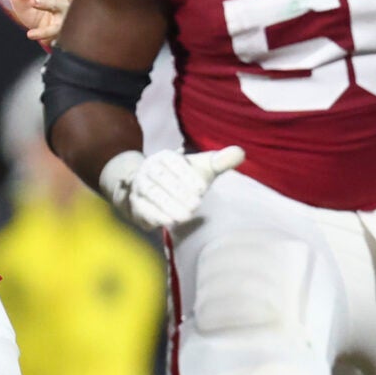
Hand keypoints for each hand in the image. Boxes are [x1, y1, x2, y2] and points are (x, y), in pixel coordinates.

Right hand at [100, 146, 244, 229]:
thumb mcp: (203, 169)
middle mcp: (149, 169)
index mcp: (165, 157)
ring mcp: (139, 187)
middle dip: (178, 192)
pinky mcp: (135, 205)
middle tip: (196, 205)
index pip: (173, 162)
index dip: (187, 175)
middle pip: (160, 178)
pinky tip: (169, 222)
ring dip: (168, 205)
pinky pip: (142, 208)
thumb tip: (240, 152)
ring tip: (186, 216)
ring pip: (151, 194)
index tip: (202, 188)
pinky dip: (155, 215)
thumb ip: (220, 161)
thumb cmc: (184, 180)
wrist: (155, 193)